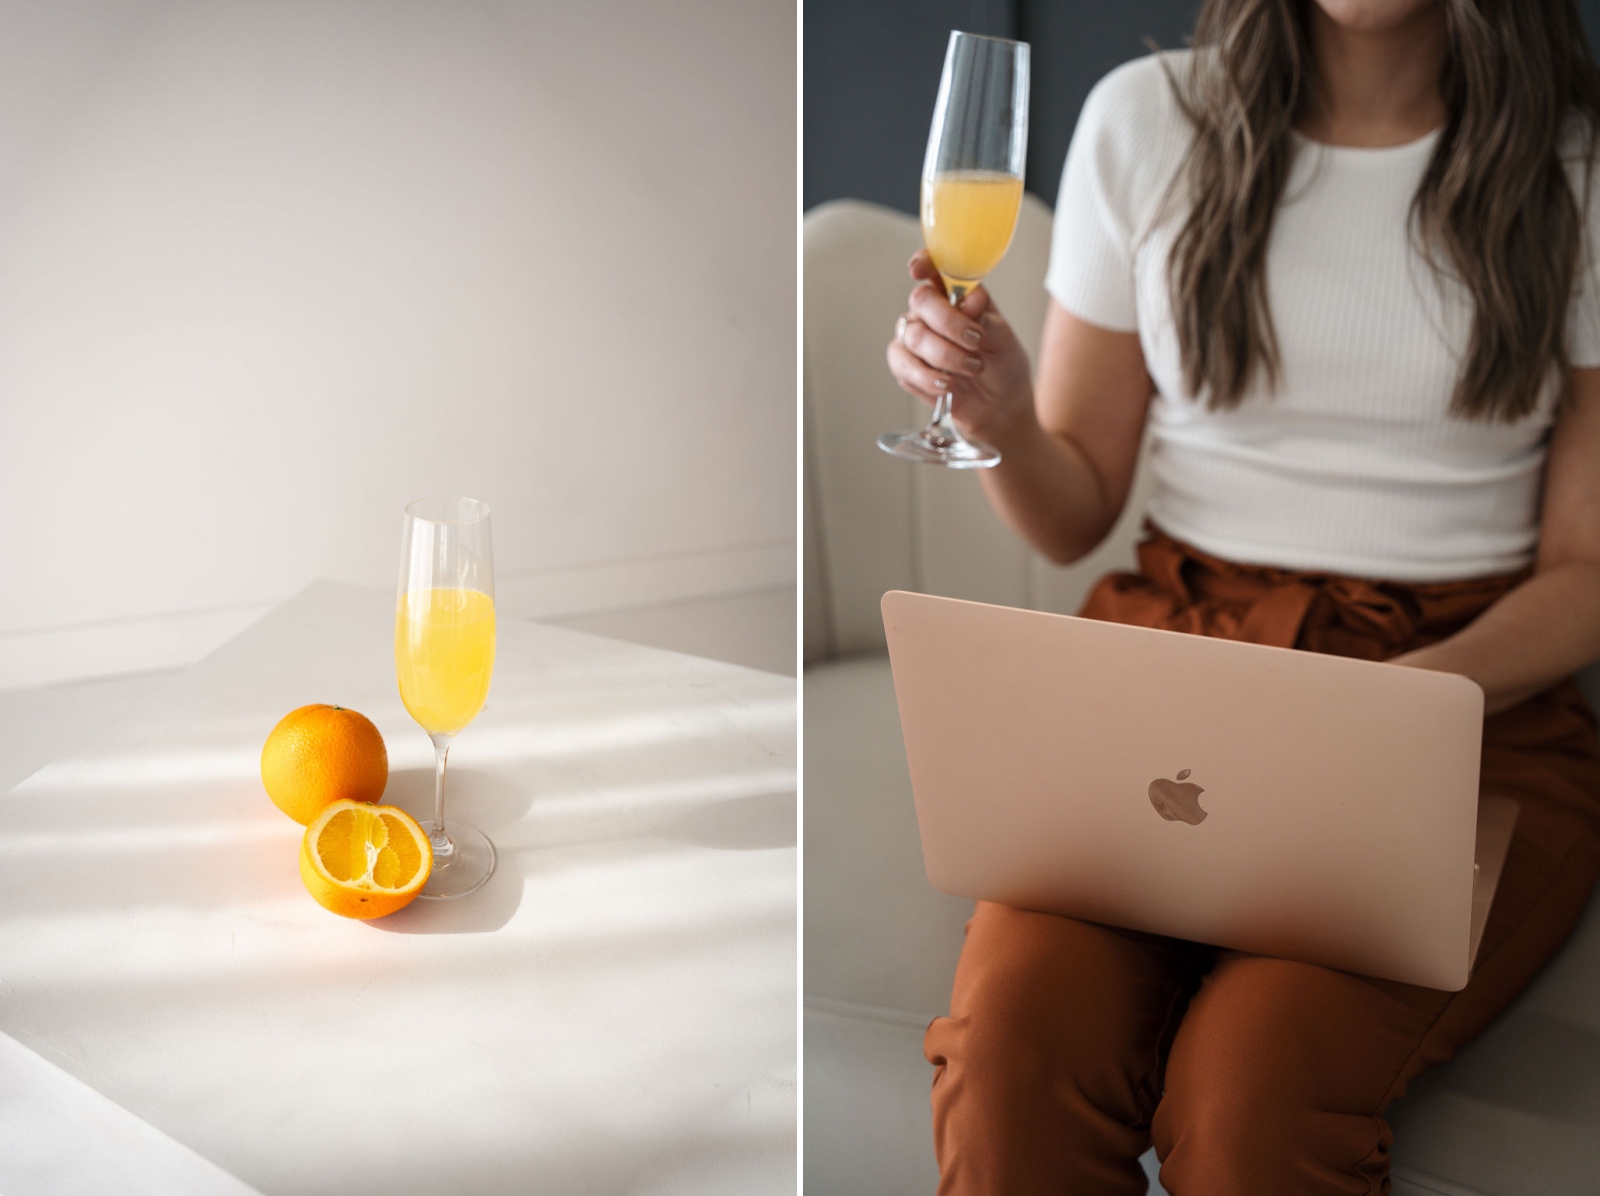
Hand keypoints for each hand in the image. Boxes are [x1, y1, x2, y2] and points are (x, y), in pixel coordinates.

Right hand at [885, 249, 1036, 446]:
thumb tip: (970, 300)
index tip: (919, 271)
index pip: (933, 267)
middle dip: (948, 323)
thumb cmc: (1003, 364)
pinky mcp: (906, 367)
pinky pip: (903, 364)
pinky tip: (947, 384)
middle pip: (921, 301)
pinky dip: (926, 376)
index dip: (923, 263)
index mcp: (956, 294)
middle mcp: (931, 312)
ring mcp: (915, 339)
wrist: (1000, 406)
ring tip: (973, 368)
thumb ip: (986, 319)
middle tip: (976, 342)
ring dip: (945, 355)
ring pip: (913, 335)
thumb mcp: (1005, 339)